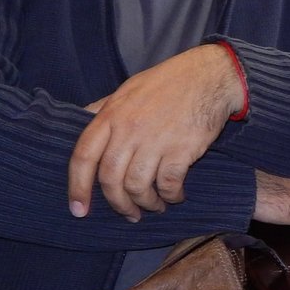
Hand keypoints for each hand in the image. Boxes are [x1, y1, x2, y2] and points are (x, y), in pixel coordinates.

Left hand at [68, 43, 244, 220]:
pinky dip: (170, 195)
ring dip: (145, 203)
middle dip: (118, 203)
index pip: (83, 156)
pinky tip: (175, 196)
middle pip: (111, 178)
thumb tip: (82, 120)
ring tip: (154, 205)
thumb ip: (104, 108)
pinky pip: (168, 184)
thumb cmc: (169, 82)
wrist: (211, 77)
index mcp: (111, 115)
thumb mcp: (128, 89)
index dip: (77, 187)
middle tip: (129, 213)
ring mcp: (155, 139)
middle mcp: (129, 129)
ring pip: (138, 186)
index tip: (78, 210)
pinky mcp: (181, 149)